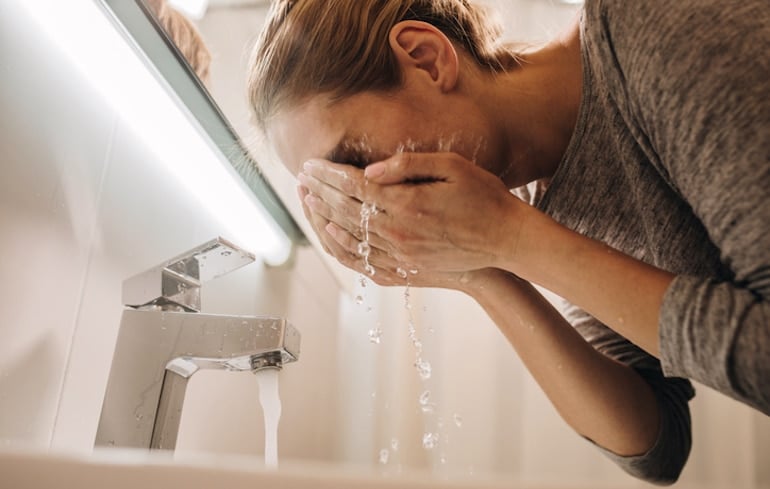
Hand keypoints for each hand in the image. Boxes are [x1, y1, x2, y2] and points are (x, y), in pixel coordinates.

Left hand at [299, 152, 526, 281]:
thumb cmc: (484, 198)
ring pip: (349, 235)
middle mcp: (398, 232)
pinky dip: (342, 245)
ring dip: (324, 216)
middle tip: (300, 177)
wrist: (506, 241)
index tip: (310, 163)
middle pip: (346, 210)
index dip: (329, 174)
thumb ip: (409, 166)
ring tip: (307, 200)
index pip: (355, 186)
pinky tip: (331, 232)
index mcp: (408, 204)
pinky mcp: (406, 269)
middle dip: (319, 191)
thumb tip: (369, 169)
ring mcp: (401, 254)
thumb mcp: (453, 167)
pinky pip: (363, 260)